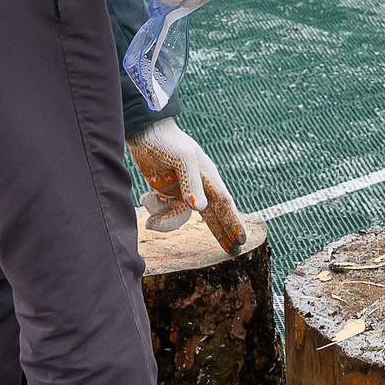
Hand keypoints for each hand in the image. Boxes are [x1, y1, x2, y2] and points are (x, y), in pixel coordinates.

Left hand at [127, 117, 248, 252]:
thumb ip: (192, 184)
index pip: (224, 203)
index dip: (232, 221)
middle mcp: (198, 186)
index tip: (241, 239)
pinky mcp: (167, 192)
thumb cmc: (168, 141)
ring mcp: (182, 190)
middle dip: (221, 232)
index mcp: (207, 176)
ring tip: (150, 222)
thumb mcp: (182, 159)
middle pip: (213, 214)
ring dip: (166, 221)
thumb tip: (201, 210)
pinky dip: (155, 209)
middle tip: (232, 250)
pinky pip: (166, 211)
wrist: (144, 133)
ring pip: (181, 216)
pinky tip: (147, 197)